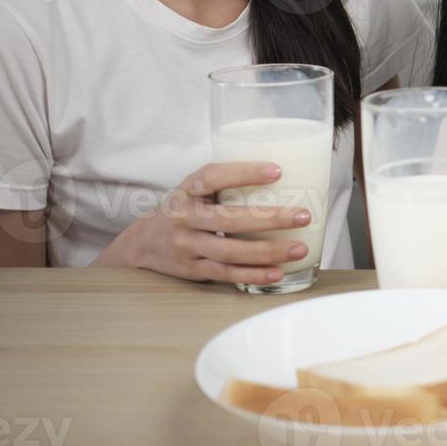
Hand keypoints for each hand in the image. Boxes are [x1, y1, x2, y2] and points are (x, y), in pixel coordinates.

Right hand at [119, 162, 314, 285]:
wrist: (141, 244)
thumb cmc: (182, 209)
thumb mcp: (193, 189)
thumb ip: (224, 183)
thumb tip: (283, 175)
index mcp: (186, 191)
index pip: (213, 176)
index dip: (244, 172)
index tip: (278, 170)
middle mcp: (184, 218)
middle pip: (229, 219)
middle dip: (271, 219)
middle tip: (304, 215)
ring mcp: (187, 247)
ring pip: (231, 252)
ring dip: (268, 251)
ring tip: (300, 247)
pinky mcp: (192, 270)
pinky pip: (226, 274)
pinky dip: (253, 275)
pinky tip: (277, 272)